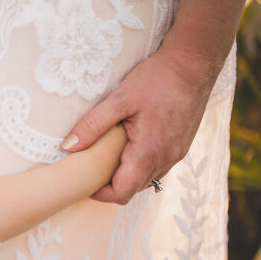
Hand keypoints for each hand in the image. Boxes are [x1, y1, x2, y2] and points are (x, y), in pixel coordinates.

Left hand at [61, 45, 215, 203]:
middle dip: (109, 185)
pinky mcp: (180, 147)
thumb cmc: (156, 79)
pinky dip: (139, 165)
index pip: (121, 193)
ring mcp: (176, 155)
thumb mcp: (119, 99)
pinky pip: (156, 168)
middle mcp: (166, 160)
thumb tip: (68, 147)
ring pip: (145, 180)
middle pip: (132, 189)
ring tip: (105, 157)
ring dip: (125, 175)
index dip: (99, 193)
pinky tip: (126, 147)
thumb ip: (93, 125)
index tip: (83, 181)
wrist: (192, 65)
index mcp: (149, 152)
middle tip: (89, 168)